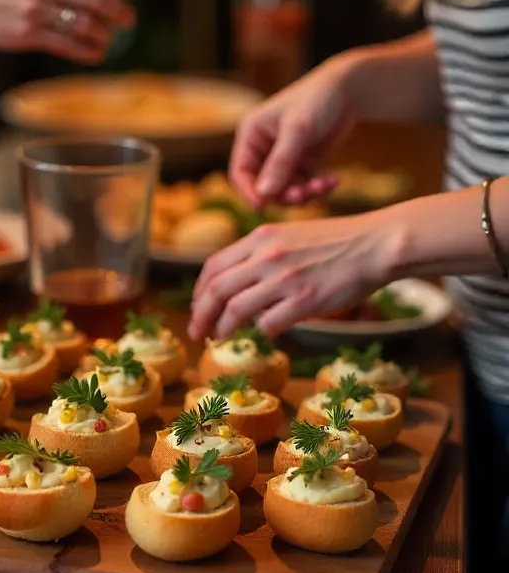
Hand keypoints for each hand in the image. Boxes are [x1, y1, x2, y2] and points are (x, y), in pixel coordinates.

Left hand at [188, 212, 399, 339]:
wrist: (375, 244)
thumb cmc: (337, 242)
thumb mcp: (290, 234)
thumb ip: (262, 253)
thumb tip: (238, 280)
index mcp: (261, 237)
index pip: (214, 266)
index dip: (199, 291)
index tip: (198, 306)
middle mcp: (268, 255)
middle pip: (216, 290)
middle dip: (200, 315)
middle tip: (197, 332)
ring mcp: (285, 279)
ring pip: (236, 309)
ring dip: (223, 328)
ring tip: (220, 338)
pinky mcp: (305, 301)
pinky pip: (269, 324)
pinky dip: (262, 332)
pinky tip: (266, 334)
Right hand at [230, 55, 359, 207]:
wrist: (349, 90)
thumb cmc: (317, 100)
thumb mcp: (298, 130)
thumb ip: (280, 163)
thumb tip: (263, 195)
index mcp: (251, 134)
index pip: (240, 172)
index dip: (249, 192)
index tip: (263, 207)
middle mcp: (263, 147)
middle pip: (264, 186)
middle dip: (284, 194)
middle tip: (304, 194)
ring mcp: (284, 157)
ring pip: (285, 190)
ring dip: (304, 193)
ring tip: (324, 185)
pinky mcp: (303, 162)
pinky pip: (304, 186)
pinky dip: (317, 188)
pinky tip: (333, 180)